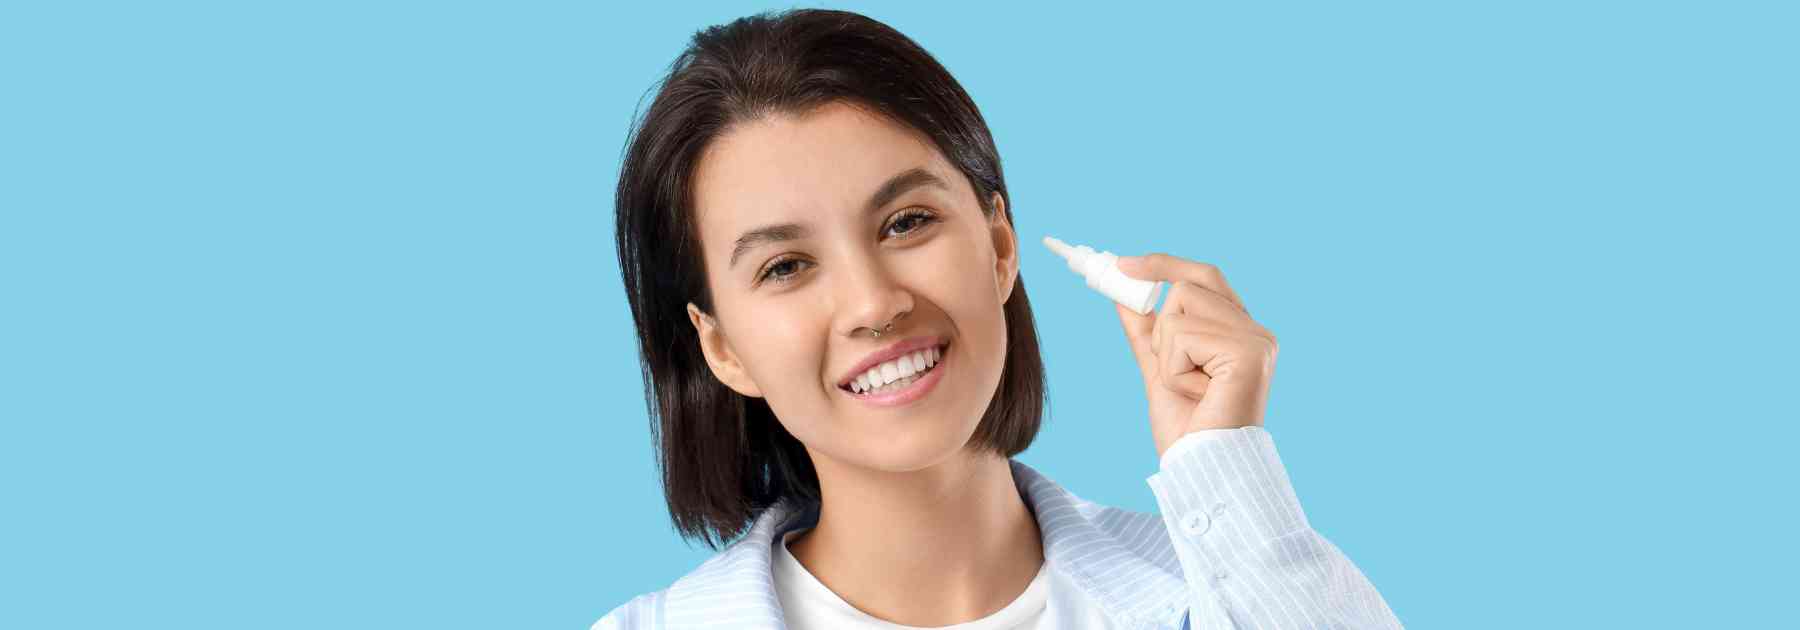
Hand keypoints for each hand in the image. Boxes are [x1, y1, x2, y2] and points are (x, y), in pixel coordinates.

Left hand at [1113, 253, 1278, 459]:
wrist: (1203, 470)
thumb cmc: (1189, 431)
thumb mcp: (1159, 370)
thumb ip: (1146, 333)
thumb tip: (1124, 295)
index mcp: (1239, 332)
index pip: (1204, 277)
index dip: (1163, 264)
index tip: (1121, 264)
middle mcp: (1255, 331)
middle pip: (1186, 286)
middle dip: (1159, 327)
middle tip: (1163, 368)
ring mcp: (1255, 340)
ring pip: (1178, 309)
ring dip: (1167, 355)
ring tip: (1191, 390)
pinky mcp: (1247, 353)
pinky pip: (1181, 335)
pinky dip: (1174, 370)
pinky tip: (1198, 395)